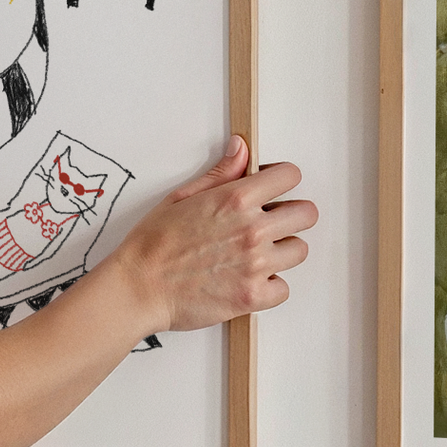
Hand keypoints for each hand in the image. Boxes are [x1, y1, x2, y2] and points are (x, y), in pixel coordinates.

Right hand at [107, 137, 315, 335]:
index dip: (282, 180)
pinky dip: (270, 285)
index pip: (290, 176)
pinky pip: (284, 287)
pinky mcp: (254, 296)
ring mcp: (256, 265)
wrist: (139, 286)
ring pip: (299, 250)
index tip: (272, 188)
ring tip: (255, 253)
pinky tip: (248, 278)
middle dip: (290, 214)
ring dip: (282, 250)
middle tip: (269, 222)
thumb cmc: (153, 243)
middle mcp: (252, 230)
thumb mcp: (182, 197)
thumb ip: (221, 174)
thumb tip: (241, 149)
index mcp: (235, 199)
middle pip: (307, 214)